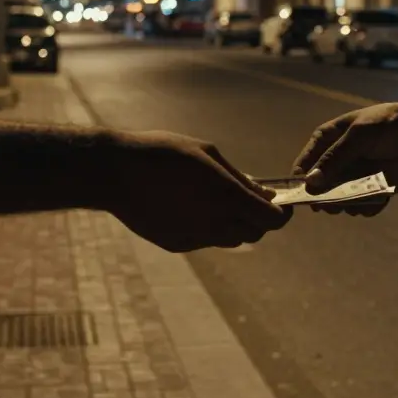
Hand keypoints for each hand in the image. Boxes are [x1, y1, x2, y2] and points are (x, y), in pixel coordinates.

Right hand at [109, 131, 291, 251]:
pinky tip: (191, 207)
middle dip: (259, 220)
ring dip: (235, 225)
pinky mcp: (177, 245)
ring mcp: (195, 238)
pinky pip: (205, 241)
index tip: (280, 204)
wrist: (116, 174)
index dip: (282, 214)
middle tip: (252, 201)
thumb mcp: (207, 153)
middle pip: (255, 234)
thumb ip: (239, 177)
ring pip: (231, 240)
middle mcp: (215, 223)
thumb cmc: (163, 153)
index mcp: (228, 197)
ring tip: (219, 202)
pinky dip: (209, 228)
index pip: (272, 220)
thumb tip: (261, 192)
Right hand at [292, 102, 397, 215]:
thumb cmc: (390, 125)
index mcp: (327, 140)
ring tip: (359, 200)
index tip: (302, 197)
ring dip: (346, 205)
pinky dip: (368, 207)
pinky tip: (379, 198)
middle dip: (324, 199)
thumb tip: (310, 183)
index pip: (304, 164)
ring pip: (338, 201)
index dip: (300, 181)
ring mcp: (353, 178)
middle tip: (333, 205)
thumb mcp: (360, 135)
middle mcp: (336, 161)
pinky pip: (361, 207)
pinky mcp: (370, 191)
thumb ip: (335, 158)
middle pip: (319, 188)